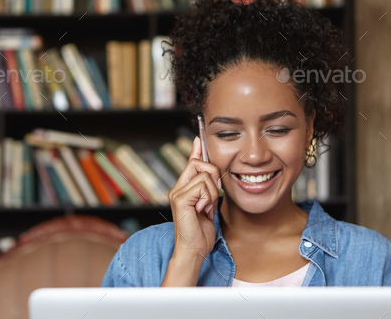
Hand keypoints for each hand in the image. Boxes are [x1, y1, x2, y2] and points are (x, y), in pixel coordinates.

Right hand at [168, 136, 220, 258]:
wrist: (194, 251)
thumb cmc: (201, 233)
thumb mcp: (207, 207)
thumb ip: (207, 191)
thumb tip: (212, 176)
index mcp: (183, 189)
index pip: (190, 163)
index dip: (196, 151)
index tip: (199, 139)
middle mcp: (177, 188)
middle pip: (198, 163)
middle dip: (212, 175)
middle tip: (213, 195)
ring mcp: (177, 193)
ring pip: (205, 177)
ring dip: (213, 194)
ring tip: (206, 209)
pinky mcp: (180, 199)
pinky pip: (203, 187)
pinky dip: (208, 199)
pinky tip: (202, 211)